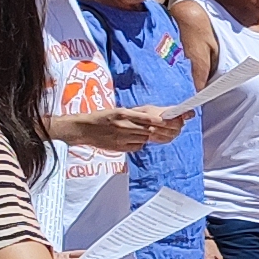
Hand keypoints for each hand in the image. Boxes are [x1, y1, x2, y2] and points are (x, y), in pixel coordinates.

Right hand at [58, 104, 187, 152]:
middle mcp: (124, 126)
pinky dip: (140, 143)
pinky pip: (137, 146)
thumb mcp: (118, 111)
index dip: (164, 121)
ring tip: (152, 133)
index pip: (150, 118)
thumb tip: (156, 118)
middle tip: (174, 128)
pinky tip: (136, 139)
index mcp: (124, 114)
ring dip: (151, 136)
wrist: (83, 129)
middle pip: (150, 130)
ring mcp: (122, 138)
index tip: (175, 120)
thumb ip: (135, 115)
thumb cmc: (101, 118)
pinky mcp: (119, 148)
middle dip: (163, 130)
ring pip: (145, 139)